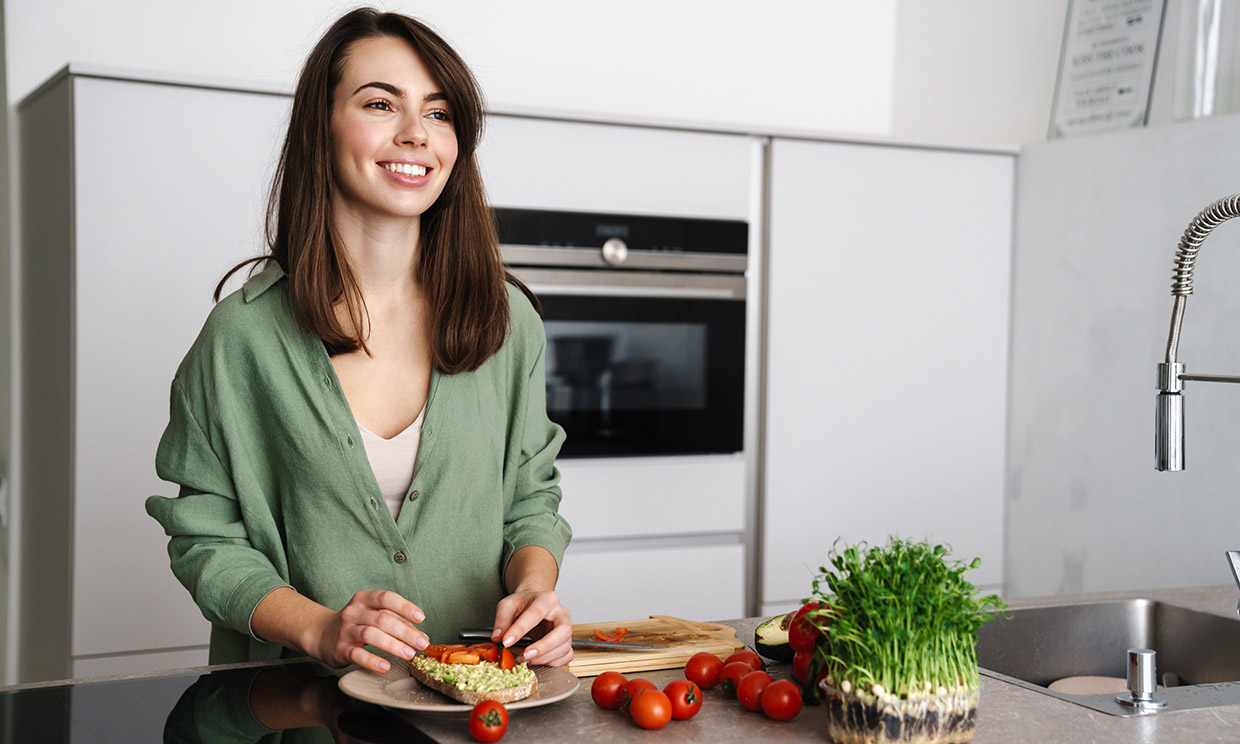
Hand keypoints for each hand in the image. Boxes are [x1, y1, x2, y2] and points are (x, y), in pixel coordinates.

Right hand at [308, 590, 428, 672]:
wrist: (321, 634)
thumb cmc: (355, 623)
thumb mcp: (372, 615)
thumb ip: (395, 622)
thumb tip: (420, 635)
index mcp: (364, 599)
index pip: (386, 598)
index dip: (405, 607)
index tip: (421, 617)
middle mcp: (354, 612)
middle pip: (382, 619)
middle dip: (405, 632)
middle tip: (421, 643)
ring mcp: (345, 630)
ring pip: (371, 635)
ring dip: (393, 645)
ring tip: (409, 654)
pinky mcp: (340, 649)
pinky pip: (357, 654)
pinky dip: (372, 661)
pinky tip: (385, 666)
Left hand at [490, 590, 572, 665]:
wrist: (534, 604)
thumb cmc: (524, 604)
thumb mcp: (508, 605)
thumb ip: (502, 620)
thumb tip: (498, 637)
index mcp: (547, 599)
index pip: (536, 613)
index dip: (521, 629)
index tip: (507, 642)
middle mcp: (562, 613)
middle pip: (563, 631)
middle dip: (544, 646)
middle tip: (525, 655)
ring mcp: (567, 628)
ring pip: (565, 646)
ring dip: (545, 658)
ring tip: (525, 659)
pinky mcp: (566, 641)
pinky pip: (567, 655)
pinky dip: (553, 662)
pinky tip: (538, 661)